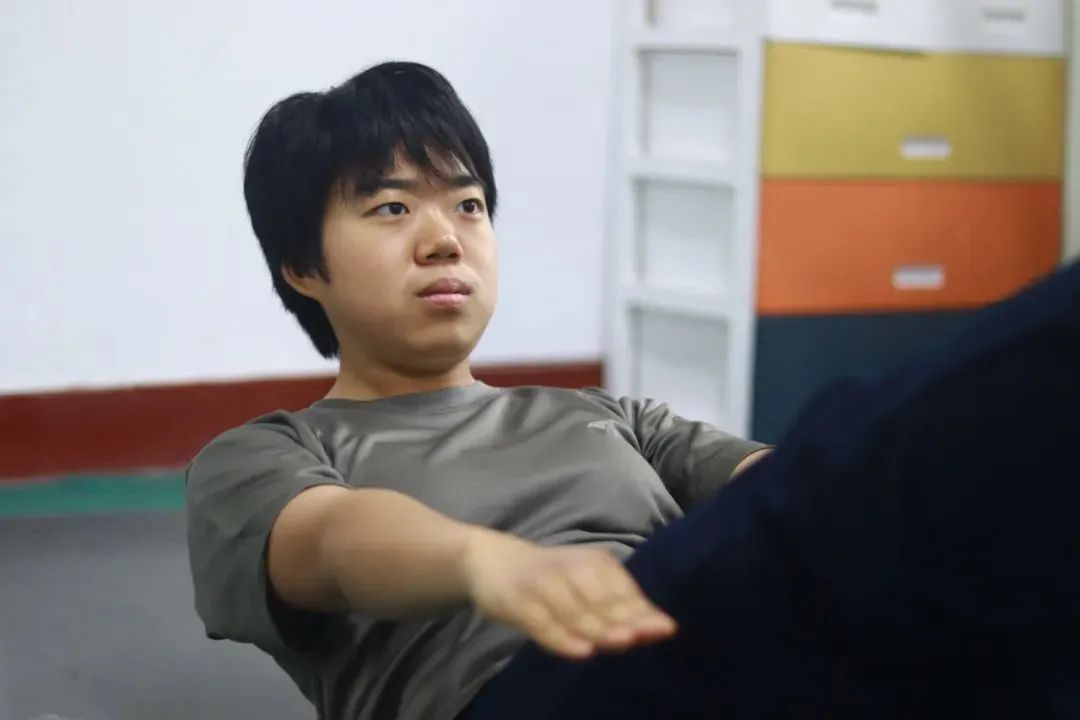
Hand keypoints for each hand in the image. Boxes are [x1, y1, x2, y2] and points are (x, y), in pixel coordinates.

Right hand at [461, 529, 677, 659]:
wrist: (492, 560)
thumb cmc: (552, 579)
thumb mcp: (586, 586)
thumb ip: (619, 607)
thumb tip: (664, 627)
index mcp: (595, 564)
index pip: (624, 592)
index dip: (643, 612)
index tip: (665, 629)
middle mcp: (572, 570)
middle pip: (603, 602)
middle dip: (626, 620)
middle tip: (648, 634)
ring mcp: (544, 585)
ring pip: (576, 612)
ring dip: (600, 628)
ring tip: (624, 641)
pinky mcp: (518, 601)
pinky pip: (543, 624)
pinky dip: (563, 638)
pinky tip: (582, 652)